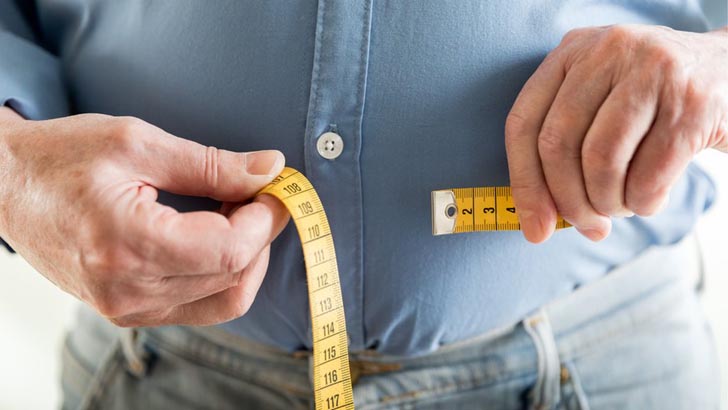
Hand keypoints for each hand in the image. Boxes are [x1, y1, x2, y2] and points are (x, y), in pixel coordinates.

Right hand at [0, 110, 289, 325]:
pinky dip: (223, 273)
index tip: (275, 188)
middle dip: (262, 234)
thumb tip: (270, 168)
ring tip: (240, 212)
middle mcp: (128, 290)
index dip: (266, 219)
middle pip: (233, 276)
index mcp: (128, 244)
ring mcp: (128, 309)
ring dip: (247, 256)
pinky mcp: (129, 312)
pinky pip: (200, 306)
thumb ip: (210, 163)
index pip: (230, 250)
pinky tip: (219, 236)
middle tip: (262, 193)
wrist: (5, 187)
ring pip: (224, 298)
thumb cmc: (62, 157)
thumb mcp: (137, 143)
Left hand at [505, 24, 727, 242]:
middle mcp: (606, 52)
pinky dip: (643, 202)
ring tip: (621, 206)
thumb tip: (536, 220)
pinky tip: (649, 199)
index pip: (523, 123)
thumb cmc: (649, 100)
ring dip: (607, 202)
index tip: (533, 227)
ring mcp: (652, 72)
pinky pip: (648, 175)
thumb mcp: (599, 100)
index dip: (523, 183)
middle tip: (588, 225)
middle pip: (558, 145)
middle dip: (568, 201)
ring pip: (601, 162)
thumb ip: (564, 145)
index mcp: (571, 51)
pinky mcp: (692, 103)